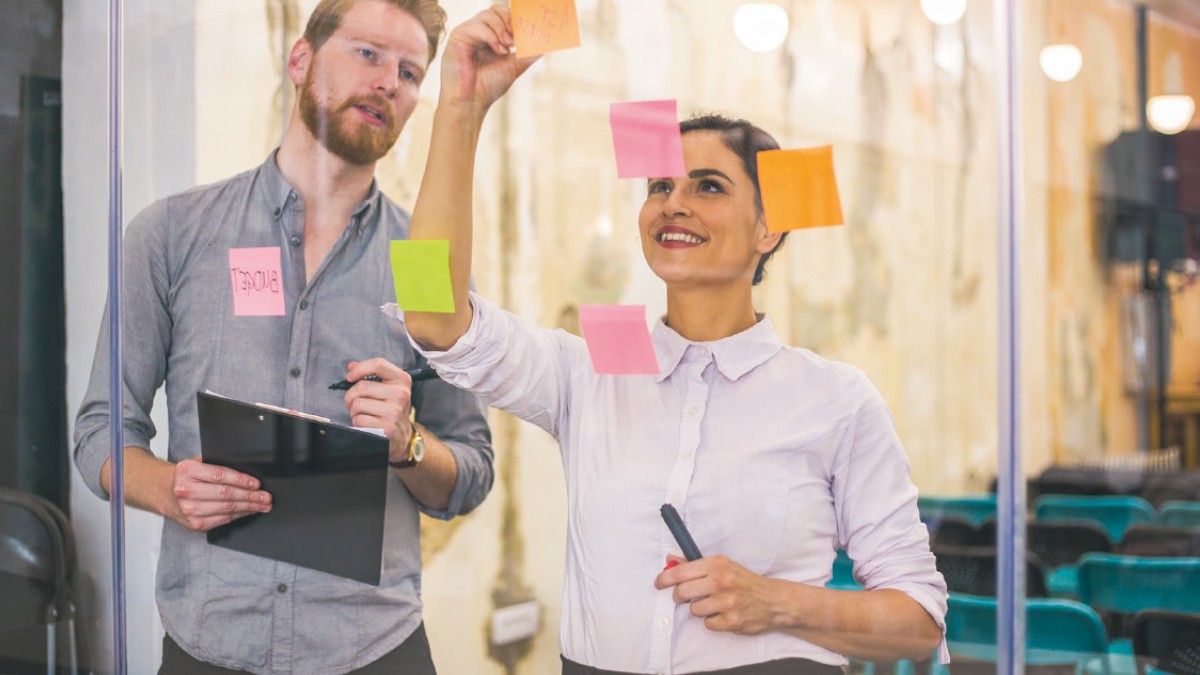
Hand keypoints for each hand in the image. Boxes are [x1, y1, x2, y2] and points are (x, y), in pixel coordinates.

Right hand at [167, 458, 270, 531]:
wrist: (162, 492)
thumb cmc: (185, 476)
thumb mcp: (195, 462)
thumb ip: (214, 462)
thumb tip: (244, 466)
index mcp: (187, 471)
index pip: (220, 475)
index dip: (241, 480)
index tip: (256, 483)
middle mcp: (187, 491)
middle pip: (226, 494)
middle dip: (250, 496)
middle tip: (265, 497)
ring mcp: (190, 510)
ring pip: (226, 509)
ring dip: (248, 507)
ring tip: (262, 505)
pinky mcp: (194, 524)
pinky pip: (222, 519)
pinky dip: (238, 515)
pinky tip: (248, 511)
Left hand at [342, 357, 415, 462]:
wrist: (402, 436)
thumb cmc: (390, 408)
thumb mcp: (387, 388)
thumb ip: (370, 375)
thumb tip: (351, 366)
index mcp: (402, 380)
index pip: (378, 364)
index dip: (359, 369)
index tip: (350, 377)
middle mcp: (401, 394)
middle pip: (362, 386)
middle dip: (351, 395)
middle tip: (353, 402)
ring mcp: (395, 411)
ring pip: (358, 403)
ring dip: (353, 410)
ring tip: (363, 413)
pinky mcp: (387, 427)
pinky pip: (359, 419)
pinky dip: (357, 422)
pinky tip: (367, 423)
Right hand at [441, 5, 539, 110]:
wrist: (472, 102)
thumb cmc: (489, 86)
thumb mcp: (514, 66)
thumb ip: (528, 53)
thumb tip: (546, 43)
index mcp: (490, 35)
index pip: (504, 15)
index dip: (516, 19)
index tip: (528, 30)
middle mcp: (478, 31)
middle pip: (496, 10)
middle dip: (509, 21)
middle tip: (516, 38)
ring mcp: (467, 32)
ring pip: (488, 16)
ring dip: (502, 29)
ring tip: (507, 47)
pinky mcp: (458, 36)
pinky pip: (478, 27)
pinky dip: (492, 37)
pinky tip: (499, 50)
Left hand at [653, 555, 785, 634]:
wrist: (773, 600)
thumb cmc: (744, 581)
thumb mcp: (723, 566)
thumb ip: (695, 564)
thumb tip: (670, 560)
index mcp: (718, 564)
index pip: (682, 571)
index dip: (665, 578)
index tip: (658, 583)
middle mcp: (722, 581)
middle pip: (683, 592)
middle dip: (679, 596)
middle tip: (684, 596)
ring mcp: (727, 602)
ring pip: (694, 609)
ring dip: (699, 609)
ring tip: (713, 604)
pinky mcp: (732, 621)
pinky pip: (708, 624)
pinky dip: (712, 621)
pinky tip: (723, 613)